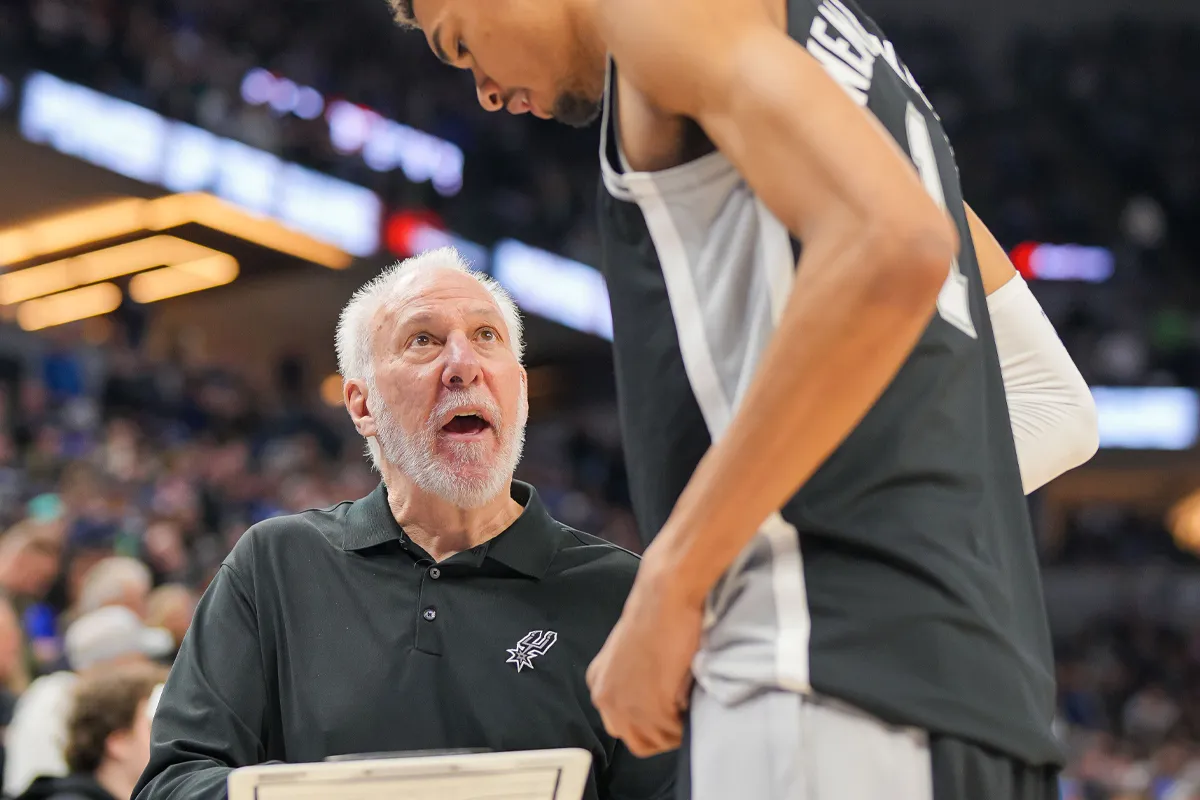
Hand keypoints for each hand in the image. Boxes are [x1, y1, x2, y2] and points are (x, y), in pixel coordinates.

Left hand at [586, 554, 703, 756]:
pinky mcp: (651, 708)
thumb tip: (654, 698)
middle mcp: (605, 699)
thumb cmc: (654, 613)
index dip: (649, 721)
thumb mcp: (631, 653)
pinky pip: (675, 731)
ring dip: (678, 724)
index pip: (622, 726)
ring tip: (686, 695)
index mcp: (599, 683)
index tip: (668, 708)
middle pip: (638, 739)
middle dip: (663, 728)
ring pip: (658, 739)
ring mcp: (626, 706)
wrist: (665, 596)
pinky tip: (689, 691)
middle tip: (680, 705)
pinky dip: (687, 717)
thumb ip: (633, 681)